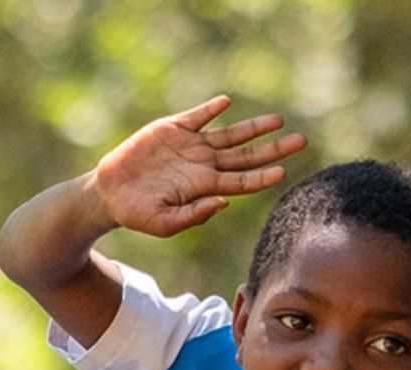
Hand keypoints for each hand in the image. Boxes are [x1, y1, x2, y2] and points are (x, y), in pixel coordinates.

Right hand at [86, 95, 306, 238]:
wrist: (110, 193)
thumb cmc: (138, 214)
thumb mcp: (164, 224)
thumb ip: (193, 215)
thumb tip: (223, 203)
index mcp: (205, 187)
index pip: (242, 181)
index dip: (262, 176)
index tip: (283, 171)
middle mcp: (204, 165)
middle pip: (246, 156)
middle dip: (273, 149)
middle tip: (301, 142)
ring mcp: (191, 145)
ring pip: (230, 135)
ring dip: (253, 128)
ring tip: (277, 120)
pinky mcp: (172, 129)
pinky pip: (198, 116)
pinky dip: (211, 110)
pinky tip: (225, 104)